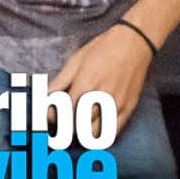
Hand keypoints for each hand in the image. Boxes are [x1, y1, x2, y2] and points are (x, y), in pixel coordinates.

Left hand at [48, 22, 153, 139]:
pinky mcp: (128, 108)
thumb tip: (46, 96)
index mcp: (84, 84)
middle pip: (77, 126)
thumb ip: (60, 80)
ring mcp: (115, 105)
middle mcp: (100, 97)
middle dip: (67, 127)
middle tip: (63, 122)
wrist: (133, 43)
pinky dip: (101, 135)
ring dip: (83, 133)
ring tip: (79, 125)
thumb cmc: (103, 48)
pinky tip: (95, 128)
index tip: (52, 117)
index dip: (54, 118)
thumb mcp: (76, 59)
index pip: (64, 113)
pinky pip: (113, 132)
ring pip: (94, 133)